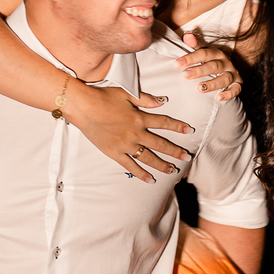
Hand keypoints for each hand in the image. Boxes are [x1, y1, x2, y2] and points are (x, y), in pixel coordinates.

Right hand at [63, 83, 191, 183]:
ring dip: (162, 164)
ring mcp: (126, 145)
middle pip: (160, 144)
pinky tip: (150, 179)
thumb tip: (161, 101)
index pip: (164, 122)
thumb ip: (145, 99)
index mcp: (140, 117)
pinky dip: (141, 173)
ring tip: (172, 170)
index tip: (189, 130)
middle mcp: (136, 133)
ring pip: (148, 157)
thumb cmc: (103, 97)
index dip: (177, 126)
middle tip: (186, 156)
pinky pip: (131, 165)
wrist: (84, 107)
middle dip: (174, 151)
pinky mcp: (115, 153)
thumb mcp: (126, 94)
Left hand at [175, 33, 242, 100]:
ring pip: (225, 79)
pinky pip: (236, 89)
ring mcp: (233, 73)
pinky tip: (218, 98)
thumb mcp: (203, 51)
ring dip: (212, 84)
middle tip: (185, 75)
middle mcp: (226, 62)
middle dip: (199, 71)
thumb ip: (194, 44)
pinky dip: (229, 94)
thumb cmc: (210, 60)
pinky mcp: (238, 84)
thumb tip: (187, 35)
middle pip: (214, 66)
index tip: (177, 64)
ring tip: (200, 88)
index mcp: (216, 53)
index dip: (190, 58)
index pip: (203, 53)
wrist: (226, 69)